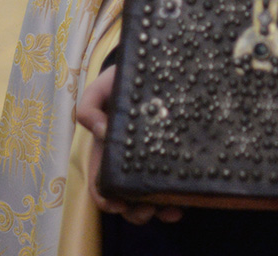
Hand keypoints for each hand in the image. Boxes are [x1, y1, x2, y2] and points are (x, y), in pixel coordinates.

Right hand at [75, 64, 183, 225]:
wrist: (148, 66)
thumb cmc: (118, 82)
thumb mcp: (98, 91)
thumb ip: (89, 108)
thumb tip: (101, 131)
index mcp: (107, 152)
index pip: (101, 184)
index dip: (107, 199)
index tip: (118, 204)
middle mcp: (129, 161)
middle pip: (128, 198)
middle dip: (137, 212)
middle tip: (150, 211)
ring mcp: (153, 158)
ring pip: (153, 195)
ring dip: (161, 209)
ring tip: (173, 210)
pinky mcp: (175, 152)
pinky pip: (176, 179)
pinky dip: (180, 194)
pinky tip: (188, 198)